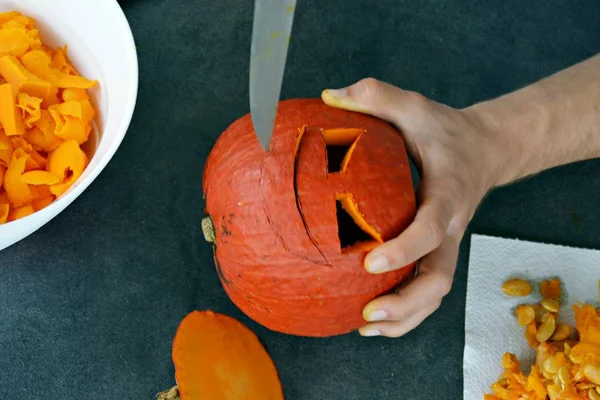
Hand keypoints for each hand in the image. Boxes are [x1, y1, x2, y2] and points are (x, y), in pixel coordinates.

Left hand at [322, 78, 501, 337]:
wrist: (485, 151)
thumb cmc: (446, 132)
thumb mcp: (417, 106)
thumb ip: (378, 95)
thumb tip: (331, 95)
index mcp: (448, 195)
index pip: (431, 229)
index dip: (404, 249)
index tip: (370, 261)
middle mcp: (451, 229)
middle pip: (438, 279)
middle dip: (405, 303)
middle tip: (367, 314)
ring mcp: (447, 246)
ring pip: (434, 294)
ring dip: (404, 318)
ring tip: (363, 327)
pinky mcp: (438, 254)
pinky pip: (426, 291)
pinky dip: (405, 312)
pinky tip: (371, 321)